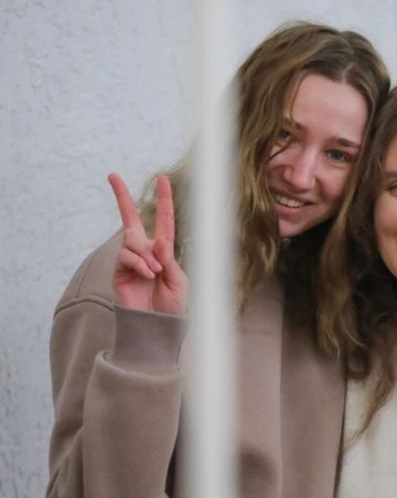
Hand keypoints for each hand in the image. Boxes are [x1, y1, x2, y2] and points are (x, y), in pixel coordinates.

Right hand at [108, 173, 187, 313]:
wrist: (157, 326)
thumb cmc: (172, 305)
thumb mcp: (179, 279)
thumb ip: (169, 258)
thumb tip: (158, 239)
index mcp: (164, 250)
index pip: (164, 220)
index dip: (163, 200)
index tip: (162, 179)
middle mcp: (145, 251)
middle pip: (131, 218)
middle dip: (121, 196)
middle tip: (112, 175)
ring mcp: (130, 259)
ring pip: (132, 239)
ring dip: (146, 254)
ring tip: (155, 273)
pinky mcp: (119, 270)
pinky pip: (126, 256)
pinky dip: (139, 263)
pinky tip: (147, 275)